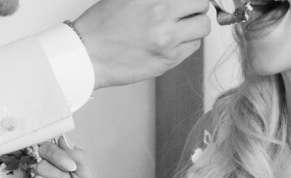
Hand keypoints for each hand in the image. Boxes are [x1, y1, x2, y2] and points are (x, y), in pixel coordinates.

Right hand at [74, 0, 211, 88]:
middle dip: (196, 6)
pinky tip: (171, 41)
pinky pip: (193, 47)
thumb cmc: (102, 26)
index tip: (187, 1)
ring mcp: (167, 38)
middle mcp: (161, 13)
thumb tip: (175, 0)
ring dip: (195, 25)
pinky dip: (187, 43)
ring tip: (180, 27)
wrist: (88, 55)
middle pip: (201, 3)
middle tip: (186, 10)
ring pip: (202, 27)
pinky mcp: (168, 59)